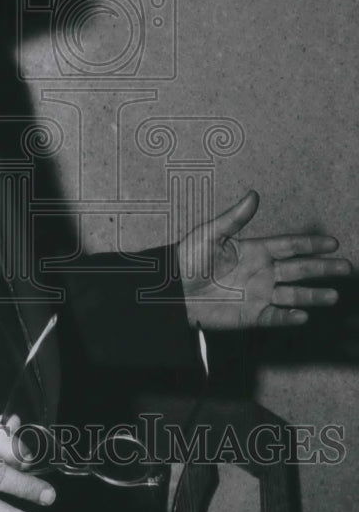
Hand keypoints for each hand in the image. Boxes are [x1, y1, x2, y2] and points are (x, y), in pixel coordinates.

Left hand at [177, 190, 351, 328]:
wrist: (171, 290)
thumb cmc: (187, 259)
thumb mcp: (209, 234)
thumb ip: (234, 218)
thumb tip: (253, 194)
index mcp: (254, 250)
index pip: (289, 246)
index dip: (311, 244)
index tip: (332, 243)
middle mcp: (261, 272)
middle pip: (299, 269)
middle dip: (323, 268)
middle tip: (346, 267)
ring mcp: (258, 294)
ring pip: (293, 294)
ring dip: (313, 295)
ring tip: (334, 295)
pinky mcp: (251, 315)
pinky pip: (276, 317)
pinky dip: (290, 317)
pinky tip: (304, 316)